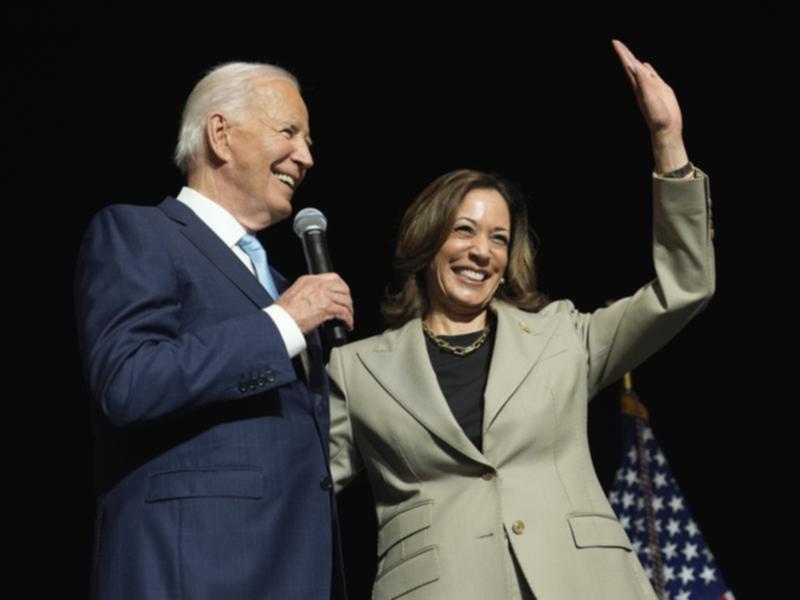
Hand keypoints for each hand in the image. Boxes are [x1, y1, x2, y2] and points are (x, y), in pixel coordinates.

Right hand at [276, 273, 353, 334]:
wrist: (282, 320)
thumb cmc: (284, 311)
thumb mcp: (294, 293)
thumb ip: (307, 292)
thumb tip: (314, 299)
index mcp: (310, 280)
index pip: (333, 278)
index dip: (341, 286)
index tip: (343, 293)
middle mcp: (319, 285)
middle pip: (342, 288)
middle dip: (347, 298)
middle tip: (348, 306)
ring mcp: (324, 296)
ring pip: (345, 301)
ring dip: (349, 310)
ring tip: (348, 317)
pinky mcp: (328, 308)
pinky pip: (344, 313)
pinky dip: (348, 320)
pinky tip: (347, 324)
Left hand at [611, 39, 689, 173]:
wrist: (667, 128)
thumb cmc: (658, 116)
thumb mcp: (649, 98)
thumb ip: (643, 82)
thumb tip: (633, 66)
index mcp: (638, 86)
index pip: (628, 66)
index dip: (622, 54)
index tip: (615, 42)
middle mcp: (642, 85)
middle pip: (632, 66)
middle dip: (625, 53)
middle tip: (616, 42)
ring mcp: (651, 87)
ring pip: (641, 70)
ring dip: (634, 61)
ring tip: (628, 53)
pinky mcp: (661, 89)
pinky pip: (652, 75)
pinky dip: (647, 69)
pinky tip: (645, 66)